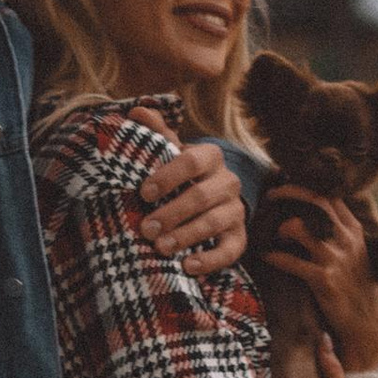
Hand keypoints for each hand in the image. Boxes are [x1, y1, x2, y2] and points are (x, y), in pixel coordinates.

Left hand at [136, 140, 246, 272]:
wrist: (209, 201)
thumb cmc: (181, 176)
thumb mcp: (170, 153)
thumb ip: (156, 134)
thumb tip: (137, 111)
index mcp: (211, 157)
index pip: (192, 161)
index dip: (168, 176)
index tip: (144, 193)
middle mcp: (228, 182)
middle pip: (202, 196)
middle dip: (172, 213)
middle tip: (145, 229)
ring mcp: (236, 211)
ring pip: (214, 223)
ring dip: (186, 236)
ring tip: (160, 248)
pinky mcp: (239, 238)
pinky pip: (230, 251)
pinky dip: (209, 260)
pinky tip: (187, 266)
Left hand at [262, 189, 377, 371]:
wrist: (367, 318)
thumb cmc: (355, 282)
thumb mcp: (354, 250)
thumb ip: (338, 230)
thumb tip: (312, 211)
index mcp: (353, 229)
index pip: (328, 196)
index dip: (304, 187)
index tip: (285, 186)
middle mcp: (345, 239)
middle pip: (315, 202)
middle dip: (289, 193)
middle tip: (271, 197)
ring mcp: (335, 259)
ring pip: (300, 227)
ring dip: (281, 228)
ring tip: (275, 236)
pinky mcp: (323, 280)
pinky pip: (291, 262)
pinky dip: (274, 257)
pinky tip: (266, 257)